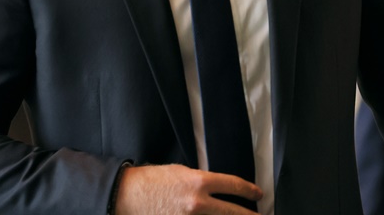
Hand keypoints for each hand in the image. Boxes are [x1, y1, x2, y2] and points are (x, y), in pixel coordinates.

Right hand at [115, 164, 262, 213]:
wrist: (125, 196)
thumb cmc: (151, 181)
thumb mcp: (180, 172)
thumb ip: (201, 182)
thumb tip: (217, 188)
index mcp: (199, 182)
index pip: (234, 186)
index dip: (250, 191)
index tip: (258, 195)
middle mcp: (198, 203)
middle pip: (233, 212)